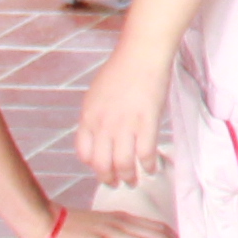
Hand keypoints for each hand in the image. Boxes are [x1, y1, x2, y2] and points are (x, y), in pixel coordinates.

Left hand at [76, 45, 170, 192]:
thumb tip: (99, 135)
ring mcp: (125, 125)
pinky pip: (146, 154)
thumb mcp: (96, 94)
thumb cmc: (121, 69)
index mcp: (88, 118)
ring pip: (124, 165)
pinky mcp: (147, 123)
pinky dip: (149, 166)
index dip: (93, 165)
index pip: (84, 153)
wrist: (141, 54)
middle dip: (109, 179)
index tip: (102, 168)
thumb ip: (95, 117)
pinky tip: (153, 168)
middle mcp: (103, 125)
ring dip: (129, 177)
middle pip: (102, 165)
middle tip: (117, 184)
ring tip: (135, 181)